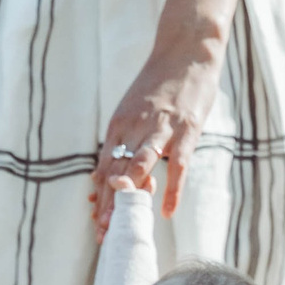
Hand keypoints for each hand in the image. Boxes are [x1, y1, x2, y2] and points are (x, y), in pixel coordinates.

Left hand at [94, 47, 219, 230]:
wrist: (187, 49)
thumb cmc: (162, 85)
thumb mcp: (135, 110)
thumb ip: (124, 141)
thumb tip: (110, 174)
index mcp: (119, 123)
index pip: (104, 165)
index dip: (100, 195)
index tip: (96, 222)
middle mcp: (134, 126)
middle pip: (115, 171)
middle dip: (108, 205)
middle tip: (103, 235)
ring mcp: (160, 128)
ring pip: (138, 167)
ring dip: (129, 197)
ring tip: (123, 225)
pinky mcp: (186, 129)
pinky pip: (177, 166)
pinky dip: (171, 190)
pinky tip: (167, 212)